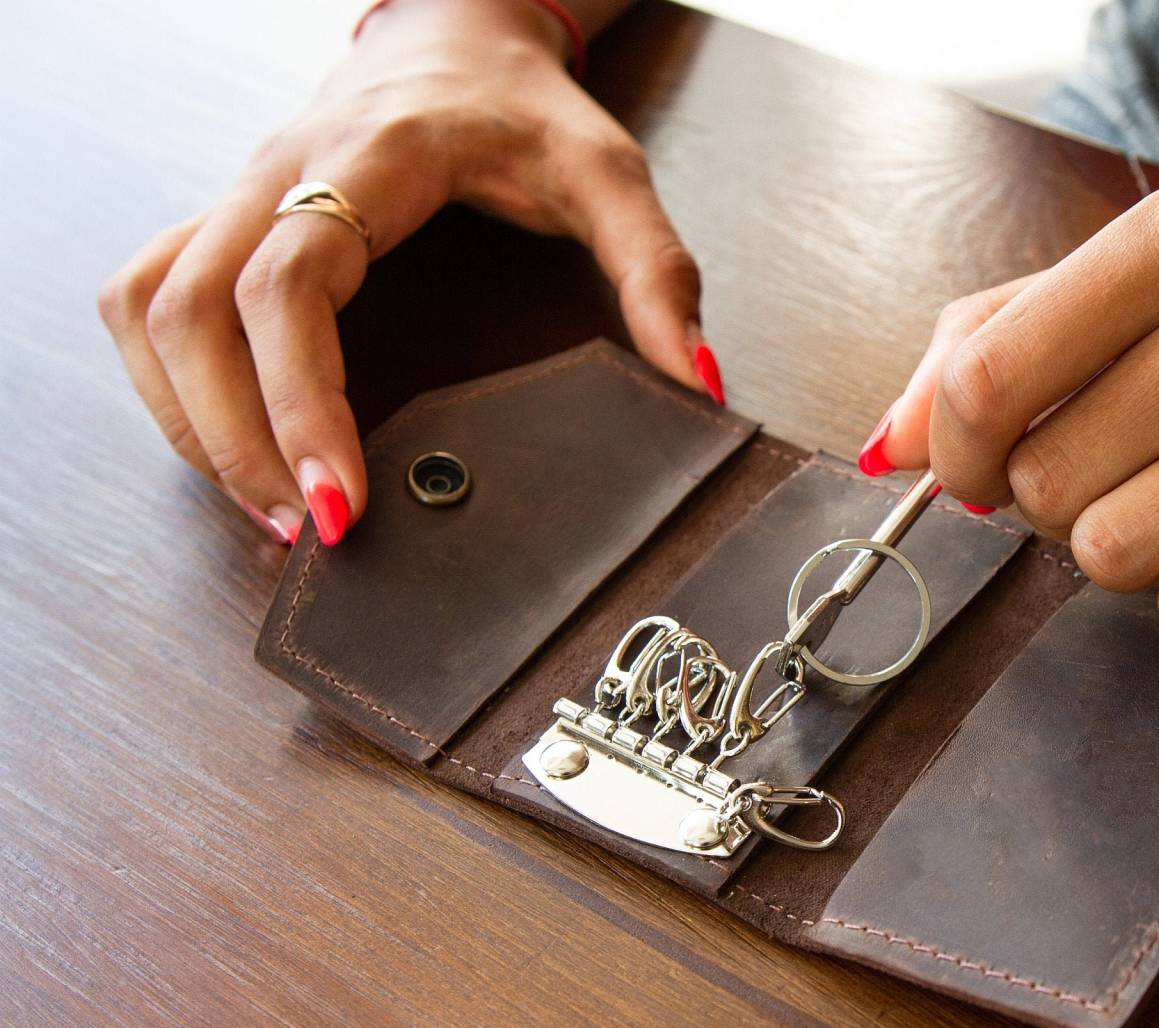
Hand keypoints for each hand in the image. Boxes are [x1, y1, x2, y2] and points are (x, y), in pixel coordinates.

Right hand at [98, 0, 717, 545]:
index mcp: (373, 156)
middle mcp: (279, 170)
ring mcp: (236, 192)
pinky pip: (147, 297)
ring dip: (187, 420)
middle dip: (234, 438)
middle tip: (307, 532)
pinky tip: (223, 445)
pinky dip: (166, 383)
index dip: (299, 399)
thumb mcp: (611, 175)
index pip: (291, 280)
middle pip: (191, 306)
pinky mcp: (219, 219)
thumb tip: (697, 383)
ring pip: (148, 306)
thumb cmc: (525, 107)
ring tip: (267, 509)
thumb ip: (658, 275)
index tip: (339, 500)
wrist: (458, 32)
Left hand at [868, 184, 1158, 644]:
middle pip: (1046, 485)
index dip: (958, 453)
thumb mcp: (1152, 273)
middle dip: (1052, 502)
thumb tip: (891, 447)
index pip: (991, 378)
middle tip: (1114, 472)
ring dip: (1123, 551)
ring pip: (1116, 557)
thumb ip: (1003, 338)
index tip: (980, 469)